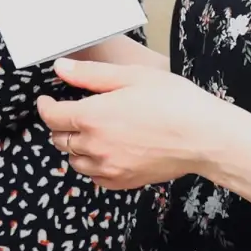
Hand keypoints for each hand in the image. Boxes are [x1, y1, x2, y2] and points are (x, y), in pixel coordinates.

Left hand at [37, 57, 241, 189]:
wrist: (204, 136)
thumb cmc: (172, 100)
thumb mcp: (130, 76)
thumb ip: (90, 74)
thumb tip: (60, 68)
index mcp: (92, 117)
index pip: (52, 117)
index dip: (45, 106)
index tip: (46, 100)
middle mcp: (95, 147)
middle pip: (60, 140)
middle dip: (60, 125)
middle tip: (70, 112)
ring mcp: (109, 168)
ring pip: (75, 161)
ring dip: (75, 147)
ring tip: (89, 132)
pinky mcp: (124, 182)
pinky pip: (95, 177)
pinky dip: (93, 166)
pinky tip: (106, 152)